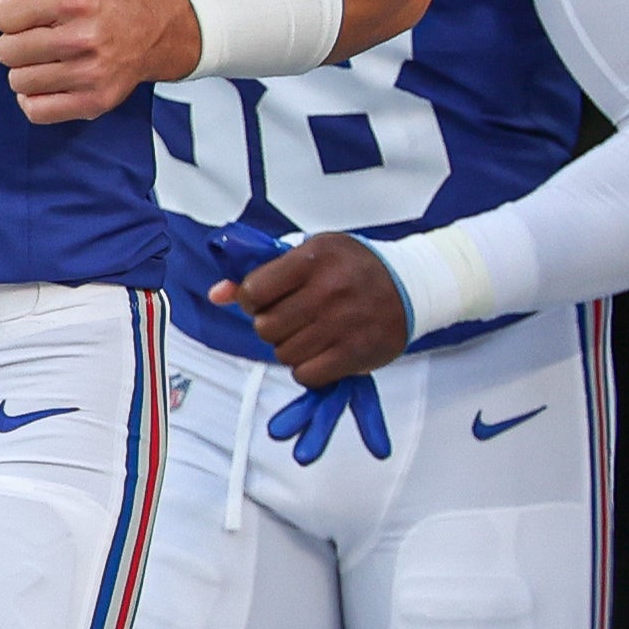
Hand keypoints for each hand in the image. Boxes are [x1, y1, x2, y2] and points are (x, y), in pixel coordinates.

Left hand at [0, 0, 198, 123]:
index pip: (3, 15)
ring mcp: (90, 73)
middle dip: (16, 42)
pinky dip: (36, 99)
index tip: (29, 12)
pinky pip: (36, 110)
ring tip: (47, 57)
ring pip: (18, 81)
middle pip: (7, 51)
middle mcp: (84, 36)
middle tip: (39, 35)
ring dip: (26, 70)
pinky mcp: (93, 102)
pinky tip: (51, 80)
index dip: (11, 13)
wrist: (150, 30)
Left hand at [231, 233, 409, 387]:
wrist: (411, 284)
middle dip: (270, 326)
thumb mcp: (309, 254)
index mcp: (313, 259)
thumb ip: (261, 272)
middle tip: (291, 319)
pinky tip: (320, 352)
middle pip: (266, 327)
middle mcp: (328, 290)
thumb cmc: (353, 266)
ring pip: (284, 353)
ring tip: (310, 333)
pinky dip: (307, 368)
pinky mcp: (356, 352)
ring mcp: (343, 323)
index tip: (265, 301)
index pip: (254, 291)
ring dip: (290, 348)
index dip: (251, 301)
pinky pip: (307, 375)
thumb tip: (217, 294)